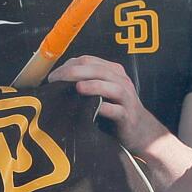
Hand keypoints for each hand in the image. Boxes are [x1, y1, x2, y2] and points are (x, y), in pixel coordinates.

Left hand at [48, 55, 162, 151]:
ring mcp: (126, 98)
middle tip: (56, 82)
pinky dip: (105, 109)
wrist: (140, 131)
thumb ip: (85, 83)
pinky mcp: (128, 116)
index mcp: (112, 71)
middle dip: (74, 73)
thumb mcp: (102, 92)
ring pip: (112, 87)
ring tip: (77, 88)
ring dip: (93, 86)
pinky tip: (93, 110)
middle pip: (97, 70)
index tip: (52, 78)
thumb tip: (55, 83)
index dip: (67, 66)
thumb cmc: (114, 110)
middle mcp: (121, 81)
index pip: (88, 60)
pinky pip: (117, 111)